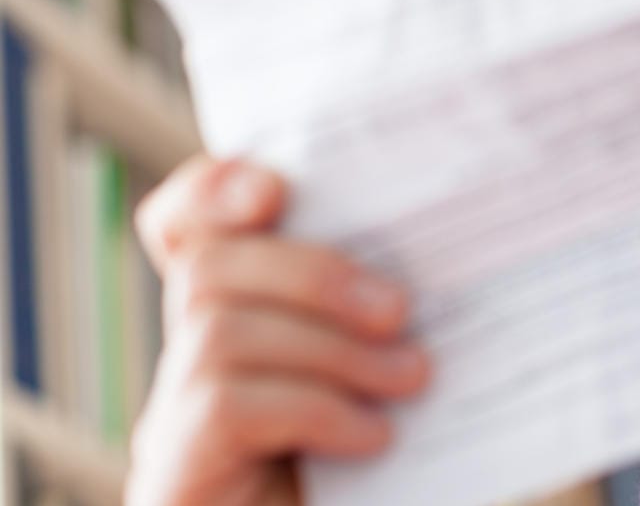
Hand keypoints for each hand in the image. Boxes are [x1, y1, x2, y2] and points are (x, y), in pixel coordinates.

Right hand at [127, 156, 431, 505]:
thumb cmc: (385, 468)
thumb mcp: (388, 372)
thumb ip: (385, 315)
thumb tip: (445, 257)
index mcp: (240, 319)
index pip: (186, 227)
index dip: (211, 191)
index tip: (274, 189)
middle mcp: (190, 362)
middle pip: (211, 267)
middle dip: (315, 274)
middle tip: (402, 310)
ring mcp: (173, 419)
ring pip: (221, 331)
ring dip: (332, 347)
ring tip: (410, 378)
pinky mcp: (176, 472)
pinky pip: (229, 405)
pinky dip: (316, 408)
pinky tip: (374, 435)